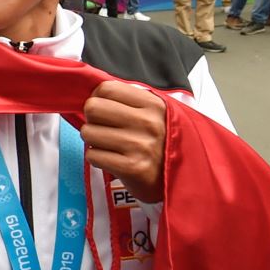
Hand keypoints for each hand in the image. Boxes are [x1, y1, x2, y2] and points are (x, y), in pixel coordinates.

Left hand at [80, 81, 167, 203]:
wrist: (180, 180)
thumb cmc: (160, 144)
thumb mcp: (155, 115)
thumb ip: (129, 101)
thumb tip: (93, 93)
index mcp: (154, 104)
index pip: (106, 89)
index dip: (98, 99)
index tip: (103, 109)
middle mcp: (149, 123)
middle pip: (93, 108)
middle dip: (92, 119)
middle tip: (103, 128)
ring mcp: (140, 145)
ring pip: (88, 132)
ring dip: (93, 140)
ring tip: (108, 145)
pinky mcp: (132, 167)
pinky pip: (92, 155)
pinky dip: (96, 158)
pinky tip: (112, 159)